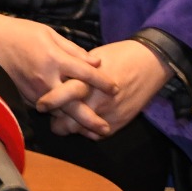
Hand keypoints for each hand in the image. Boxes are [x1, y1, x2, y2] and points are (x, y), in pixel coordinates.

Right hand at [0, 12, 112, 134]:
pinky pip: (47, 109)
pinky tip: (70, 120)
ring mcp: (34, 91)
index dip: (103, 82)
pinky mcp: (25, 97)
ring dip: (76, 122)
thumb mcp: (50, 34)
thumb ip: (73, 50)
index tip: (115, 89)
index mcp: (54, 59)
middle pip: (73, 104)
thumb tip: (95, 63)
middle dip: (91, 118)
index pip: (85, 74)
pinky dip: (59, 115)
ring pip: (59, 111)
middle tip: (106, 128)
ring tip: (92, 131)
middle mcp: (45, 78)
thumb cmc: (20, 33)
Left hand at [42, 39, 169, 138]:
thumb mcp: (92, 58)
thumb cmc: (120, 55)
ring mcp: (109, 114)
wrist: (151, 63)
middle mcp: (98, 101)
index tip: (40, 104)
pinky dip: (88, 131)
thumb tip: (57, 78)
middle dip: (57, 122)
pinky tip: (84, 122)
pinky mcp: (119, 122)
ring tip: (66, 119)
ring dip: (72, 127)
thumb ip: (75, 72)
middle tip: (51, 116)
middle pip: (69, 122)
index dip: (49, 102)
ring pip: (82, 131)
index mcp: (88, 81)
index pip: (62, 97)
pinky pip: (97, 135)